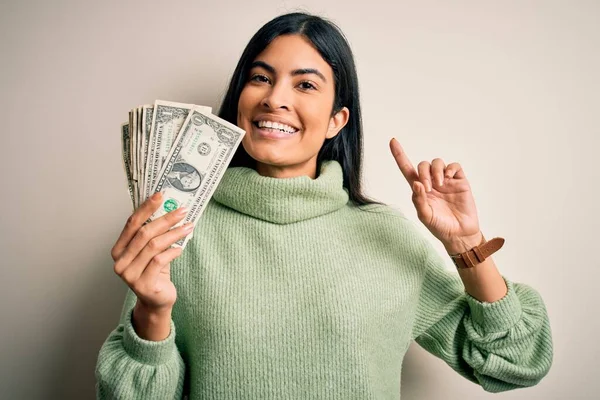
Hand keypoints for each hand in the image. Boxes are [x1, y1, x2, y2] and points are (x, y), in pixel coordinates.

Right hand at [110, 192, 192, 312]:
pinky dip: (172, 251)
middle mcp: (120, 262)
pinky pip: (160, 261)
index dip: (146, 208)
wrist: (156, 301)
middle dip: (165, 219)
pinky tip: (180, 248)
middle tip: (182, 211)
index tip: (161, 195)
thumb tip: (169, 207)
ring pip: (154, 246)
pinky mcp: (143, 285)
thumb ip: (152, 233)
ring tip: (188, 227)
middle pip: (144, 233)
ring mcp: (129, 275)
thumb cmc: (154, 272)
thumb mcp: (150, 251)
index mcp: (119, 250)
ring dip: (174, 233)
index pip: (131, 223)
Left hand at [389, 137, 481, 252]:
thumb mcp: (424, 216)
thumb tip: (416, 183)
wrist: (460, 234)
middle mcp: (432, 182)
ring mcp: (446, 181)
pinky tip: (448, 179)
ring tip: (439, 185)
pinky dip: (450, 169)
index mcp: (420, 190)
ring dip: (436, 171)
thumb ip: (418, 200)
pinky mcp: (460, 181)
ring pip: (438, 163)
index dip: (399, 155)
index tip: (392, 141)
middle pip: (423, 165)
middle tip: (428, 188)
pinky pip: (454, 166)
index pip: (407, 169)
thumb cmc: (440, 226)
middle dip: (424, 172)